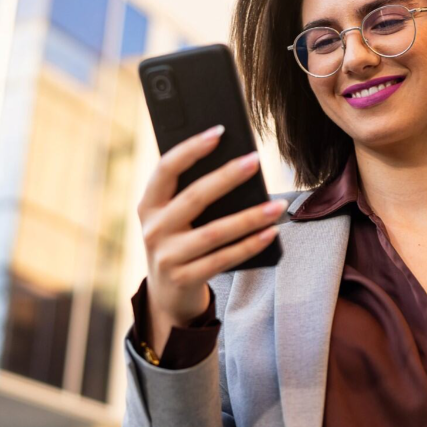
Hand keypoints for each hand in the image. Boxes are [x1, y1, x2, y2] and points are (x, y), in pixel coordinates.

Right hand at [137, 127, 286, 352]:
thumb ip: (193, 193)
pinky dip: (251, 245)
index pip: (165, 169)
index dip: (191, 148)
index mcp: (147, 205)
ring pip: (215, 232)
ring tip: (278, 204)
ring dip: (251, 217)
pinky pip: (224, 259)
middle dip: (227, 176)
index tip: (219, 131)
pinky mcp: (184, 279)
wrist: (168, 295)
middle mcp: (153, 229)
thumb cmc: (181, 242)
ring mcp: (167, 257)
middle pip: (194, 198)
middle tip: (255, 160)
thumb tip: (238, 164)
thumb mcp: (175, 218)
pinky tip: (272, 232)